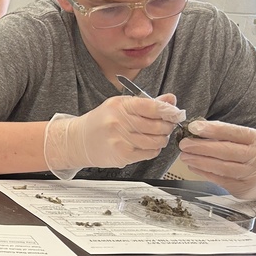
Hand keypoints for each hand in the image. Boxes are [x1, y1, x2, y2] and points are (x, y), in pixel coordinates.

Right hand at [43, 94, 184, 172]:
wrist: (79, 141)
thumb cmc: (101, 122)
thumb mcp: (120, 106)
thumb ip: (147, 103)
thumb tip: (171, 99)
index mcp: (120, 106)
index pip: (153, 107)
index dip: (169, 111)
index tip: (176, 113)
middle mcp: (118, 122)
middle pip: (157, 125)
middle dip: (168, 126)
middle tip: (168, 125)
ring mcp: (120, 140)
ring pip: (156, 141)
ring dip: (162, 139)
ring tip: (158, 136)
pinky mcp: (122, 155)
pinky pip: (149, 153)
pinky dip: (154, 149)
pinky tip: (148, 145)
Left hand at [179, 120, 255, 202]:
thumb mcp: (251, 139)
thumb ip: (228, 134)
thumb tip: (198, 130)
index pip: (234, 132)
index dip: (213, 130)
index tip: (194, 127)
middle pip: (226, 151)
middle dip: (201, 147)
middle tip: (184, 144)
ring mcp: (252, 175)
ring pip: (222, 167)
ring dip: (200, 161)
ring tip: (185, 156)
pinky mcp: (244, 189)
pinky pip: (220, 180)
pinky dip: (204, 172)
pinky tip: (194, 166)